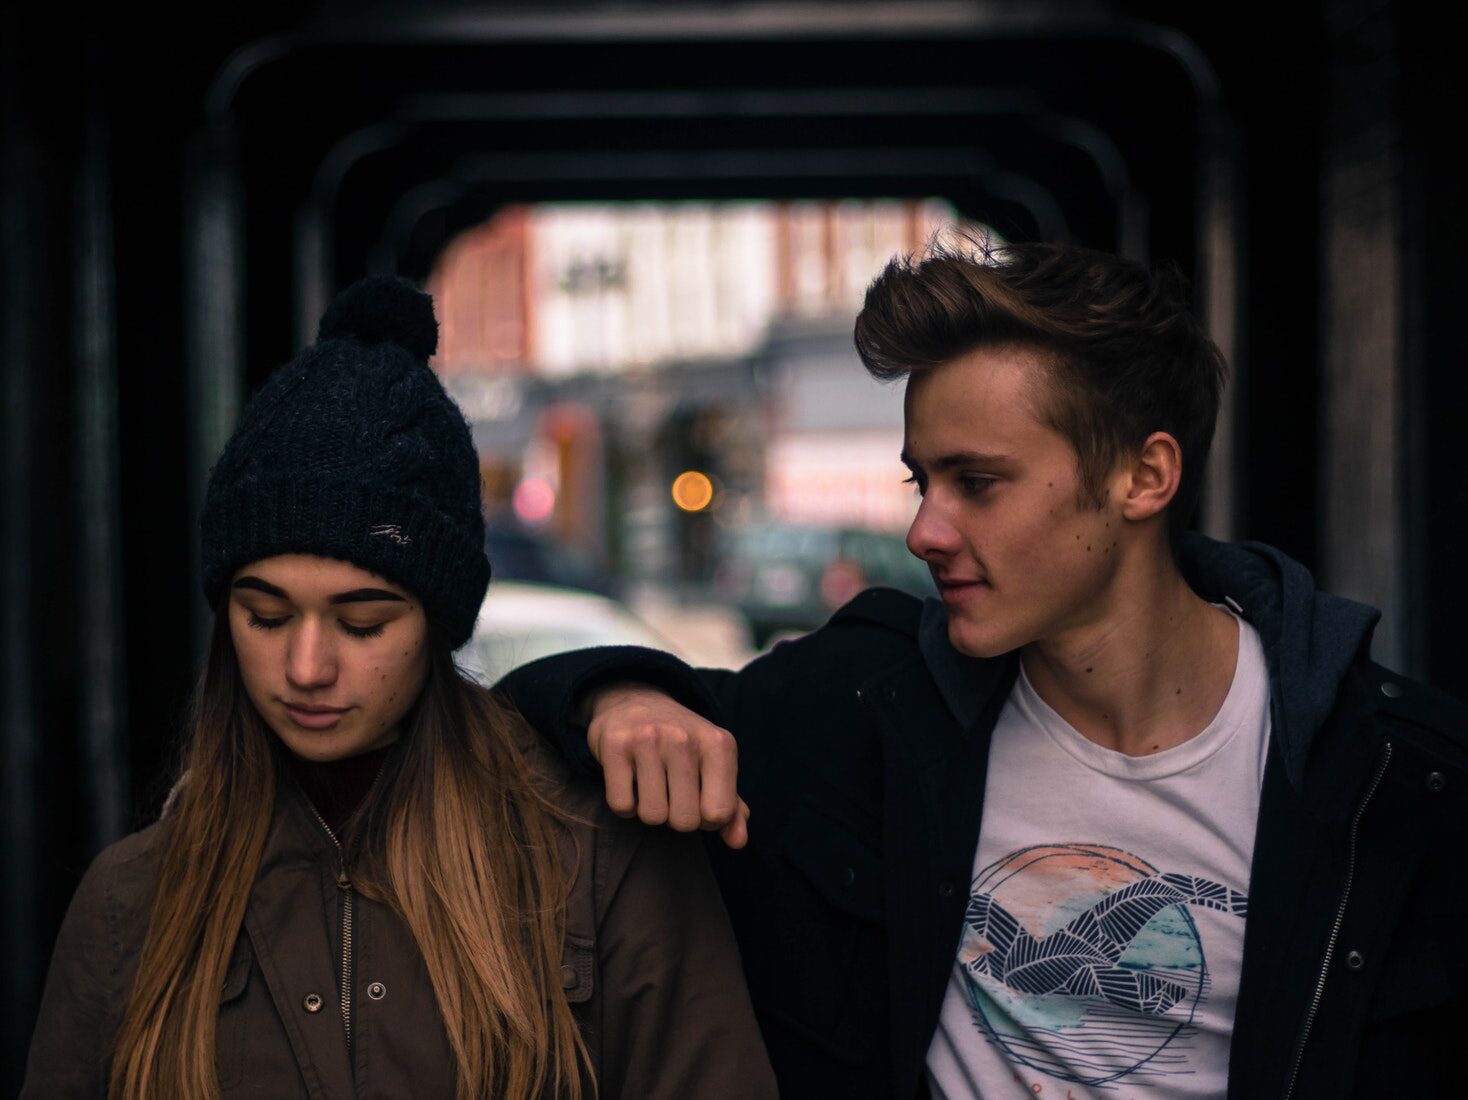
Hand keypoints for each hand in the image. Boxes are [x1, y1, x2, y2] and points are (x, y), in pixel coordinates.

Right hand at [582, 682, 748, 848]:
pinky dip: (625, 805)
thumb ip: (730, 807)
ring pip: (652, 816)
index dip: (707, 819)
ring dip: (650, 810)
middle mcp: (684, 738)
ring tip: (651, 785)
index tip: (698, 801)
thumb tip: (738, 842)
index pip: (719, 813)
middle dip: (676, 817)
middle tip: (671, 793)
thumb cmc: (682, 743)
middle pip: (685, 821)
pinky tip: (630, 782)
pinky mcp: (615, 745)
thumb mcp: (714, 766)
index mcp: (718, 744)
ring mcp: (648, 739)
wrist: (636, 701)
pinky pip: (622, 806)